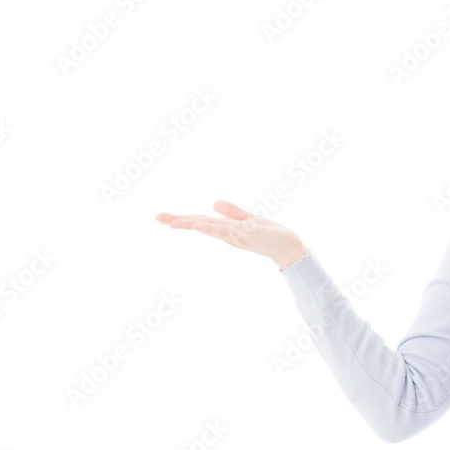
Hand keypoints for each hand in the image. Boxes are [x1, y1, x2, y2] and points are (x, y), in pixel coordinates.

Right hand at [155, 201, 307, 270]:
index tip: (160, 217)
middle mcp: (230, 234)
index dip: (180, 219)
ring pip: (218, 229)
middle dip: (183, 222)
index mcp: (226, 229)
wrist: (290, 247)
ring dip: (202, 226)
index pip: (199, 221)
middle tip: (160, 219)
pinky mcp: (257, 234)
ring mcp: (242, 235)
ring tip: (184, 222)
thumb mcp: (248, 219)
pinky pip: (242, 231)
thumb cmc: (269, 234)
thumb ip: (232, 212)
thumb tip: (213, 203)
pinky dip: (230, 228)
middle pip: (203, 225)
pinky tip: (213, 225)